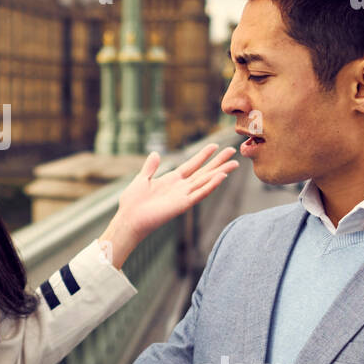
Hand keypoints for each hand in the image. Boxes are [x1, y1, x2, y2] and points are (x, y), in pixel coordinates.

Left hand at [100, 144, 238, 267]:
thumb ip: (151, 167)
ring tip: (234, 164)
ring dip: (220, 173)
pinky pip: (199, 193)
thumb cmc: (133, 201)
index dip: (203, 155)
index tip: (215, 146)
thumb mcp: (142, 179)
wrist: (129, 217)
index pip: (192, 165)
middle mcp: (181, 187)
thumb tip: (155, 153)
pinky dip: (210, 185)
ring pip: (206, 182)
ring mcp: (183, 196)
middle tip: (233, 151)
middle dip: (218, 162)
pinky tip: (221, 177)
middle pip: (204, 172)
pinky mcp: (183, 205)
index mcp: (172, 180)